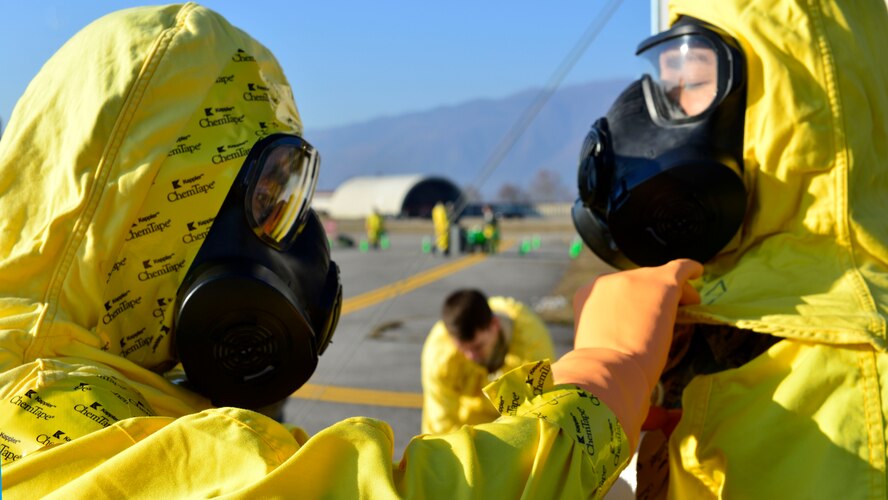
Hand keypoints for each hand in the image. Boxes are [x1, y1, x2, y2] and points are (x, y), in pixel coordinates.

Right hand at [551, 259, 702, 447]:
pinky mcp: (661, 283)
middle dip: (652, 298)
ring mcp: (634, 279)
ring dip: (672, 293)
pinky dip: (690, 271)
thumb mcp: (597, 349)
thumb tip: (635, 364)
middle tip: (669, 317)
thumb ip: (608, 340)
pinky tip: (699, 274)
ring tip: (688, 306)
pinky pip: (680, 269)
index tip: (644, 319)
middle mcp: (607, 282)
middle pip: (637, 283)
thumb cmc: (600, 374)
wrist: (611, 371)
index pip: (615, 293)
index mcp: (586, 295)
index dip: (633, 304)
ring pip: (659, 279)